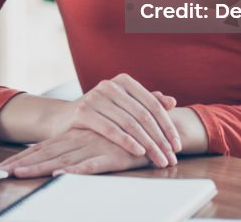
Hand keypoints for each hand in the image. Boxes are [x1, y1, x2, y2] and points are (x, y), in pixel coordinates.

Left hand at [0, 128, 149, 177]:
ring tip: (19, 174)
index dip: (24, 155)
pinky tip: (61, 174)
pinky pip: (91, 165)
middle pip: (47, 153)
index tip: (4, 164)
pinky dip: (76, 170)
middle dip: (24, 163)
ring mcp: (95, 148)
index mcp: (76, 136)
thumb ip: (81, 149)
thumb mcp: (99, 142)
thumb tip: (59, 161)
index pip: (45, 146)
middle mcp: (81, 140)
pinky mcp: (111, 157)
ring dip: (40, 168)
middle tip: (2, 171)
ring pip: (62, 160)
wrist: (156, 131)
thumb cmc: (126, 138)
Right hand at [50, 74, 180, 167]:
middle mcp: (110, 85)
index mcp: (124, 81)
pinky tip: (139, 152)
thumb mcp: (123, 105)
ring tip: (159, 160)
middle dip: (160, 139)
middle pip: (143, 115)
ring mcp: (95, 96)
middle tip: (171, 158)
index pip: (153, 104)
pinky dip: (127, 141)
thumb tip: (172, 101)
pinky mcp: (83, 111)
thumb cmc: (99, 113)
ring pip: (129, 123)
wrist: (62, 118)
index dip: (167, 125)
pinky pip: (111, 129)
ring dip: (148, 144)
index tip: (178, 145)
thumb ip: (146, 102)